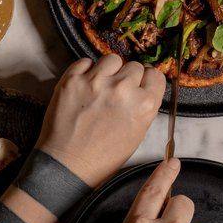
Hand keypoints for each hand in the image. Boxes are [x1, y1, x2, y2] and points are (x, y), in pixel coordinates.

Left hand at [35, 54, 165, 185]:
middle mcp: (123, 89)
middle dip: (127, 77)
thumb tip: (142, 86)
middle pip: (134, 66)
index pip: (154, 75)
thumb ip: (143, 107)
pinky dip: (86, 71)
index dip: (146, 80)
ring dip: (108, 70)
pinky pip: (85, 61)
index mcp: (144, 105)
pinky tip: (85, 86)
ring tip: (100, 86)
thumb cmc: (103, 155)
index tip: (139, 84)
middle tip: (117, 92)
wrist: (68, 164)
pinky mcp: (73, 79)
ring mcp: (96, 82)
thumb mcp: (137, 134)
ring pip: (111, 59)